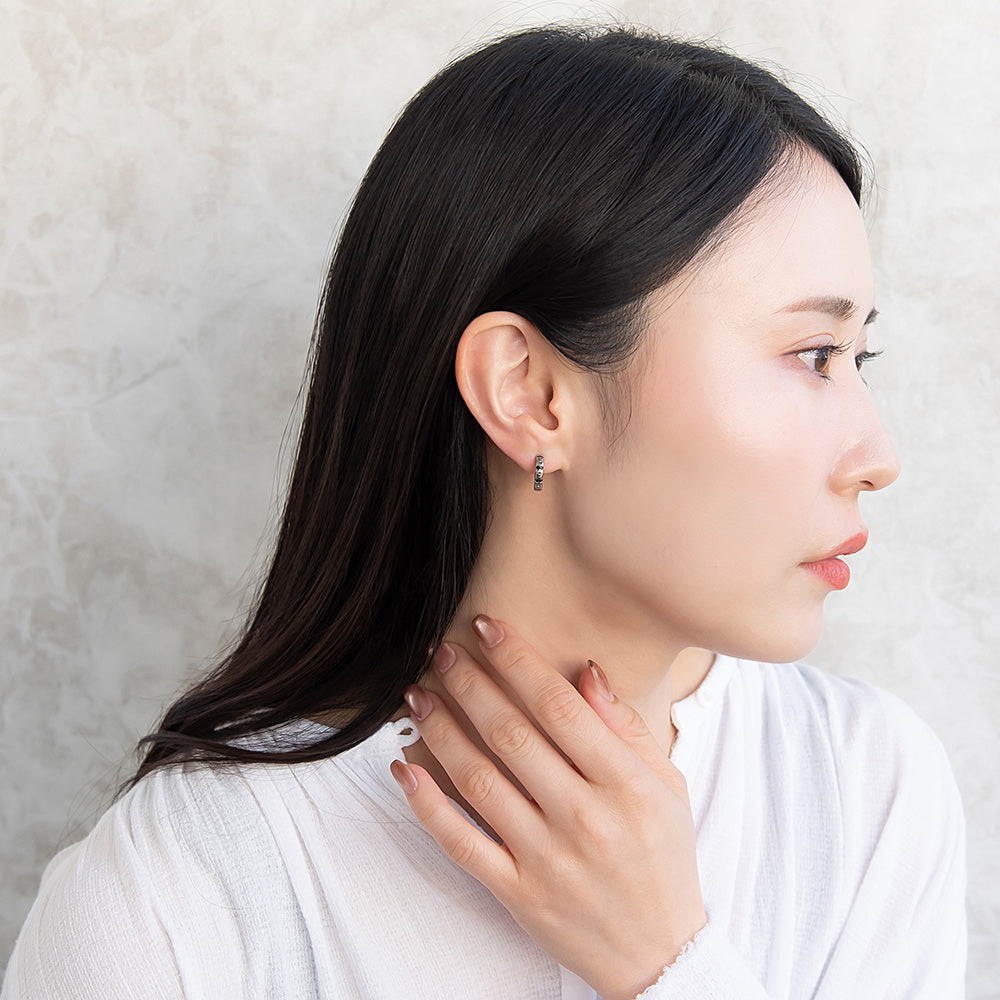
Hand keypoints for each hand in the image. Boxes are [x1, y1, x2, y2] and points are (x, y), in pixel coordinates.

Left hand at [390, 614, 706, 999]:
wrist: (659, 954)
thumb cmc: (665, 858)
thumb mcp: (667, 785)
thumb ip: (626, 727)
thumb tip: (585, 671)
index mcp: (624, 785)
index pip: (560, 707)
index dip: (518, 660)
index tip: (487, 627)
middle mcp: (583, 817)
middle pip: (512, 735)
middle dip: (470, 684)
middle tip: (441, 651)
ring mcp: (546, 858)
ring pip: (479, 781)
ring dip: (441, 730)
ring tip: (417, 695)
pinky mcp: (518, 893)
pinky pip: (462, 843)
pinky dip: (427, 805)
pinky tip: (403, 769)